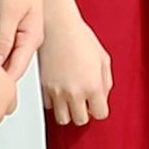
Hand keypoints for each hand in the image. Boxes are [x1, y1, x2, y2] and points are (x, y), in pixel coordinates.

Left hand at [0, 0, 44, 81]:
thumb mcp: (9, 13)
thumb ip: (3, 40)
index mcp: (33, 38)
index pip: (17, 70)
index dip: (2, 85)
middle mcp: (31, 38)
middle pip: (14, 66)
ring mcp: (24, 33)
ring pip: (10, 58)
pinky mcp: (17, 26)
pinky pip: (7, 47)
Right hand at [39, 8, 111, 126]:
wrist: (57, 27)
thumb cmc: (80, 38)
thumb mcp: (103, 58)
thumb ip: (106, 82)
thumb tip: (103, 97)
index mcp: (93, 85)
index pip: (100, 114)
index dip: (99, 109)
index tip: (97, 104)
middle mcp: (74, 92)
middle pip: (80, 121)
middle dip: (84, 112)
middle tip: (84, 102)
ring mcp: (57, 91)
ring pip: (62, 119)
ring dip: (68, 111)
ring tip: (71, 99)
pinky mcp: (43, 88)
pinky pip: (48, 106)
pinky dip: (54, 102)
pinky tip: (59, 91)